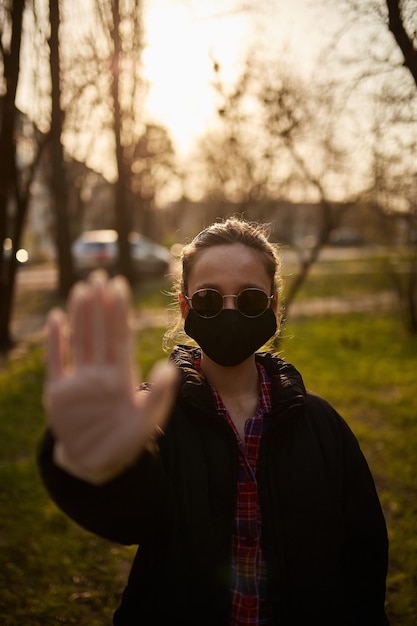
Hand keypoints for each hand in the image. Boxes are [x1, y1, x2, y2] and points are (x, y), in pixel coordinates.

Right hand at [44, 271, 177, 484]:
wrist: (96, 465)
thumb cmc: (125, 442)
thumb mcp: (147, 423)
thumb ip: (159, 396)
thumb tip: (168, 367)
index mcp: (122, 377)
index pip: (120, 337)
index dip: (119, 312)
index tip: (120, 286)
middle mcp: (100, 373)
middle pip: (100, 332)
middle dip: (100, 304)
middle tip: (100, 275)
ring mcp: (79, 381)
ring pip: (80, 340)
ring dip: (80, 315)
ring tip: (82, 289)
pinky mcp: (59, 393)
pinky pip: (57, 362)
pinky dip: (56, 341)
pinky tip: (57, 318)